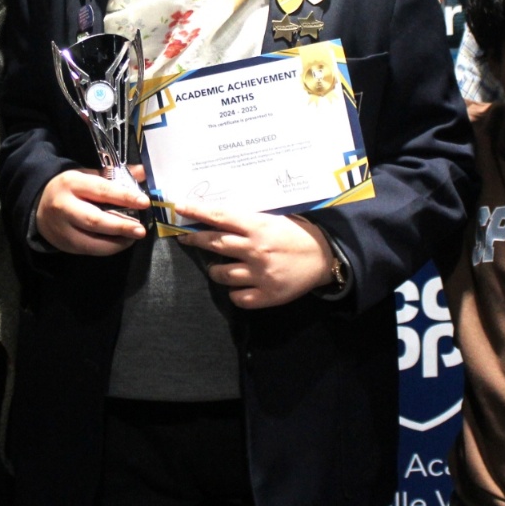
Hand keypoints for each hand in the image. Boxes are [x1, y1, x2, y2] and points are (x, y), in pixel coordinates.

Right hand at [35, 168, 148, 255]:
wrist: (39, 205)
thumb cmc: (70, 189)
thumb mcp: (87, 175)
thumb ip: (115, 175)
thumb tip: (144, 172)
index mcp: (71, 183)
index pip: (101, 190)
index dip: (124, 197)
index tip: (144, 202)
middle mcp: (64, 206)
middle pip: (94, 220)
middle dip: (120, 226)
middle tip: (141, 230)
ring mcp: (62, 228)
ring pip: (91, 241)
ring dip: (116, 242)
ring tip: (133, 238)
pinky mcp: (64, 244)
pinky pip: (89, 249)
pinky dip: (107, 248)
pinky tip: (120, 243)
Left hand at [177, 206, 332, 307]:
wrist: (325, 258)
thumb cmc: (298, 233)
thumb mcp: (275, 217)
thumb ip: (250, 218)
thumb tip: (218, 212)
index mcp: (258, 226)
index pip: (220, 217)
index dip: (197, 211)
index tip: (179, 208)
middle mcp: (255, 250)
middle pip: (214, 244)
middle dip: (195, 239)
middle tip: (186, 238)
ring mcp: (260, 275)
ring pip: (221, 274)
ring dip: (214, 269)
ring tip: (216, 266)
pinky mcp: (266, 295)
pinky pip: (237, 297)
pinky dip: (233, 292)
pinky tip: (236, 286)